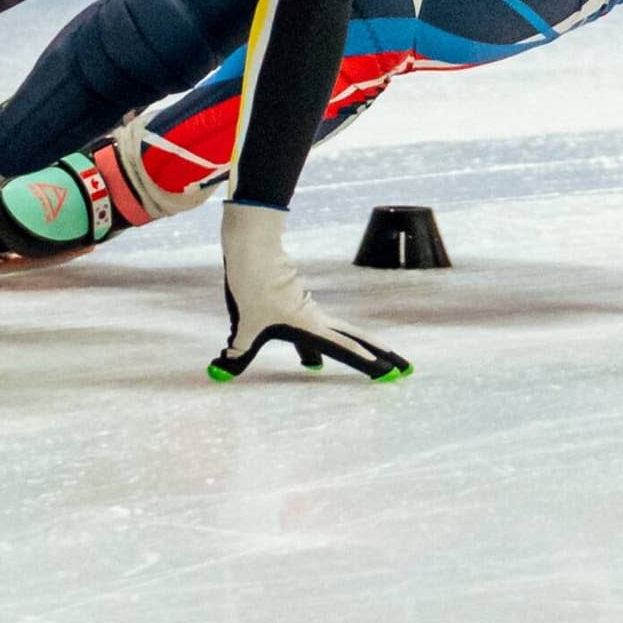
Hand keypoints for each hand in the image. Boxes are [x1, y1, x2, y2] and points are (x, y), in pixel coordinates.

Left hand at [209, 204, 410, 381]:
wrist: (252, 248)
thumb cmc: (252, 286)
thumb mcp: (244, 327)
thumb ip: (236, 353)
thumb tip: (219, 374)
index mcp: (309, 326)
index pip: (346, 350)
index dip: (367, 364)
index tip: (390, 373)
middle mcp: (315, 317)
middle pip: (354, 339)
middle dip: (379, 355)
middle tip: (403, 368)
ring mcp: (307, 307)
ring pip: (338, 332)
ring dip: (356, 347)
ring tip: (372, 359)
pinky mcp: (296, 299)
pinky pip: (317, 326)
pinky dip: (324, 342)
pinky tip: (313, 354)